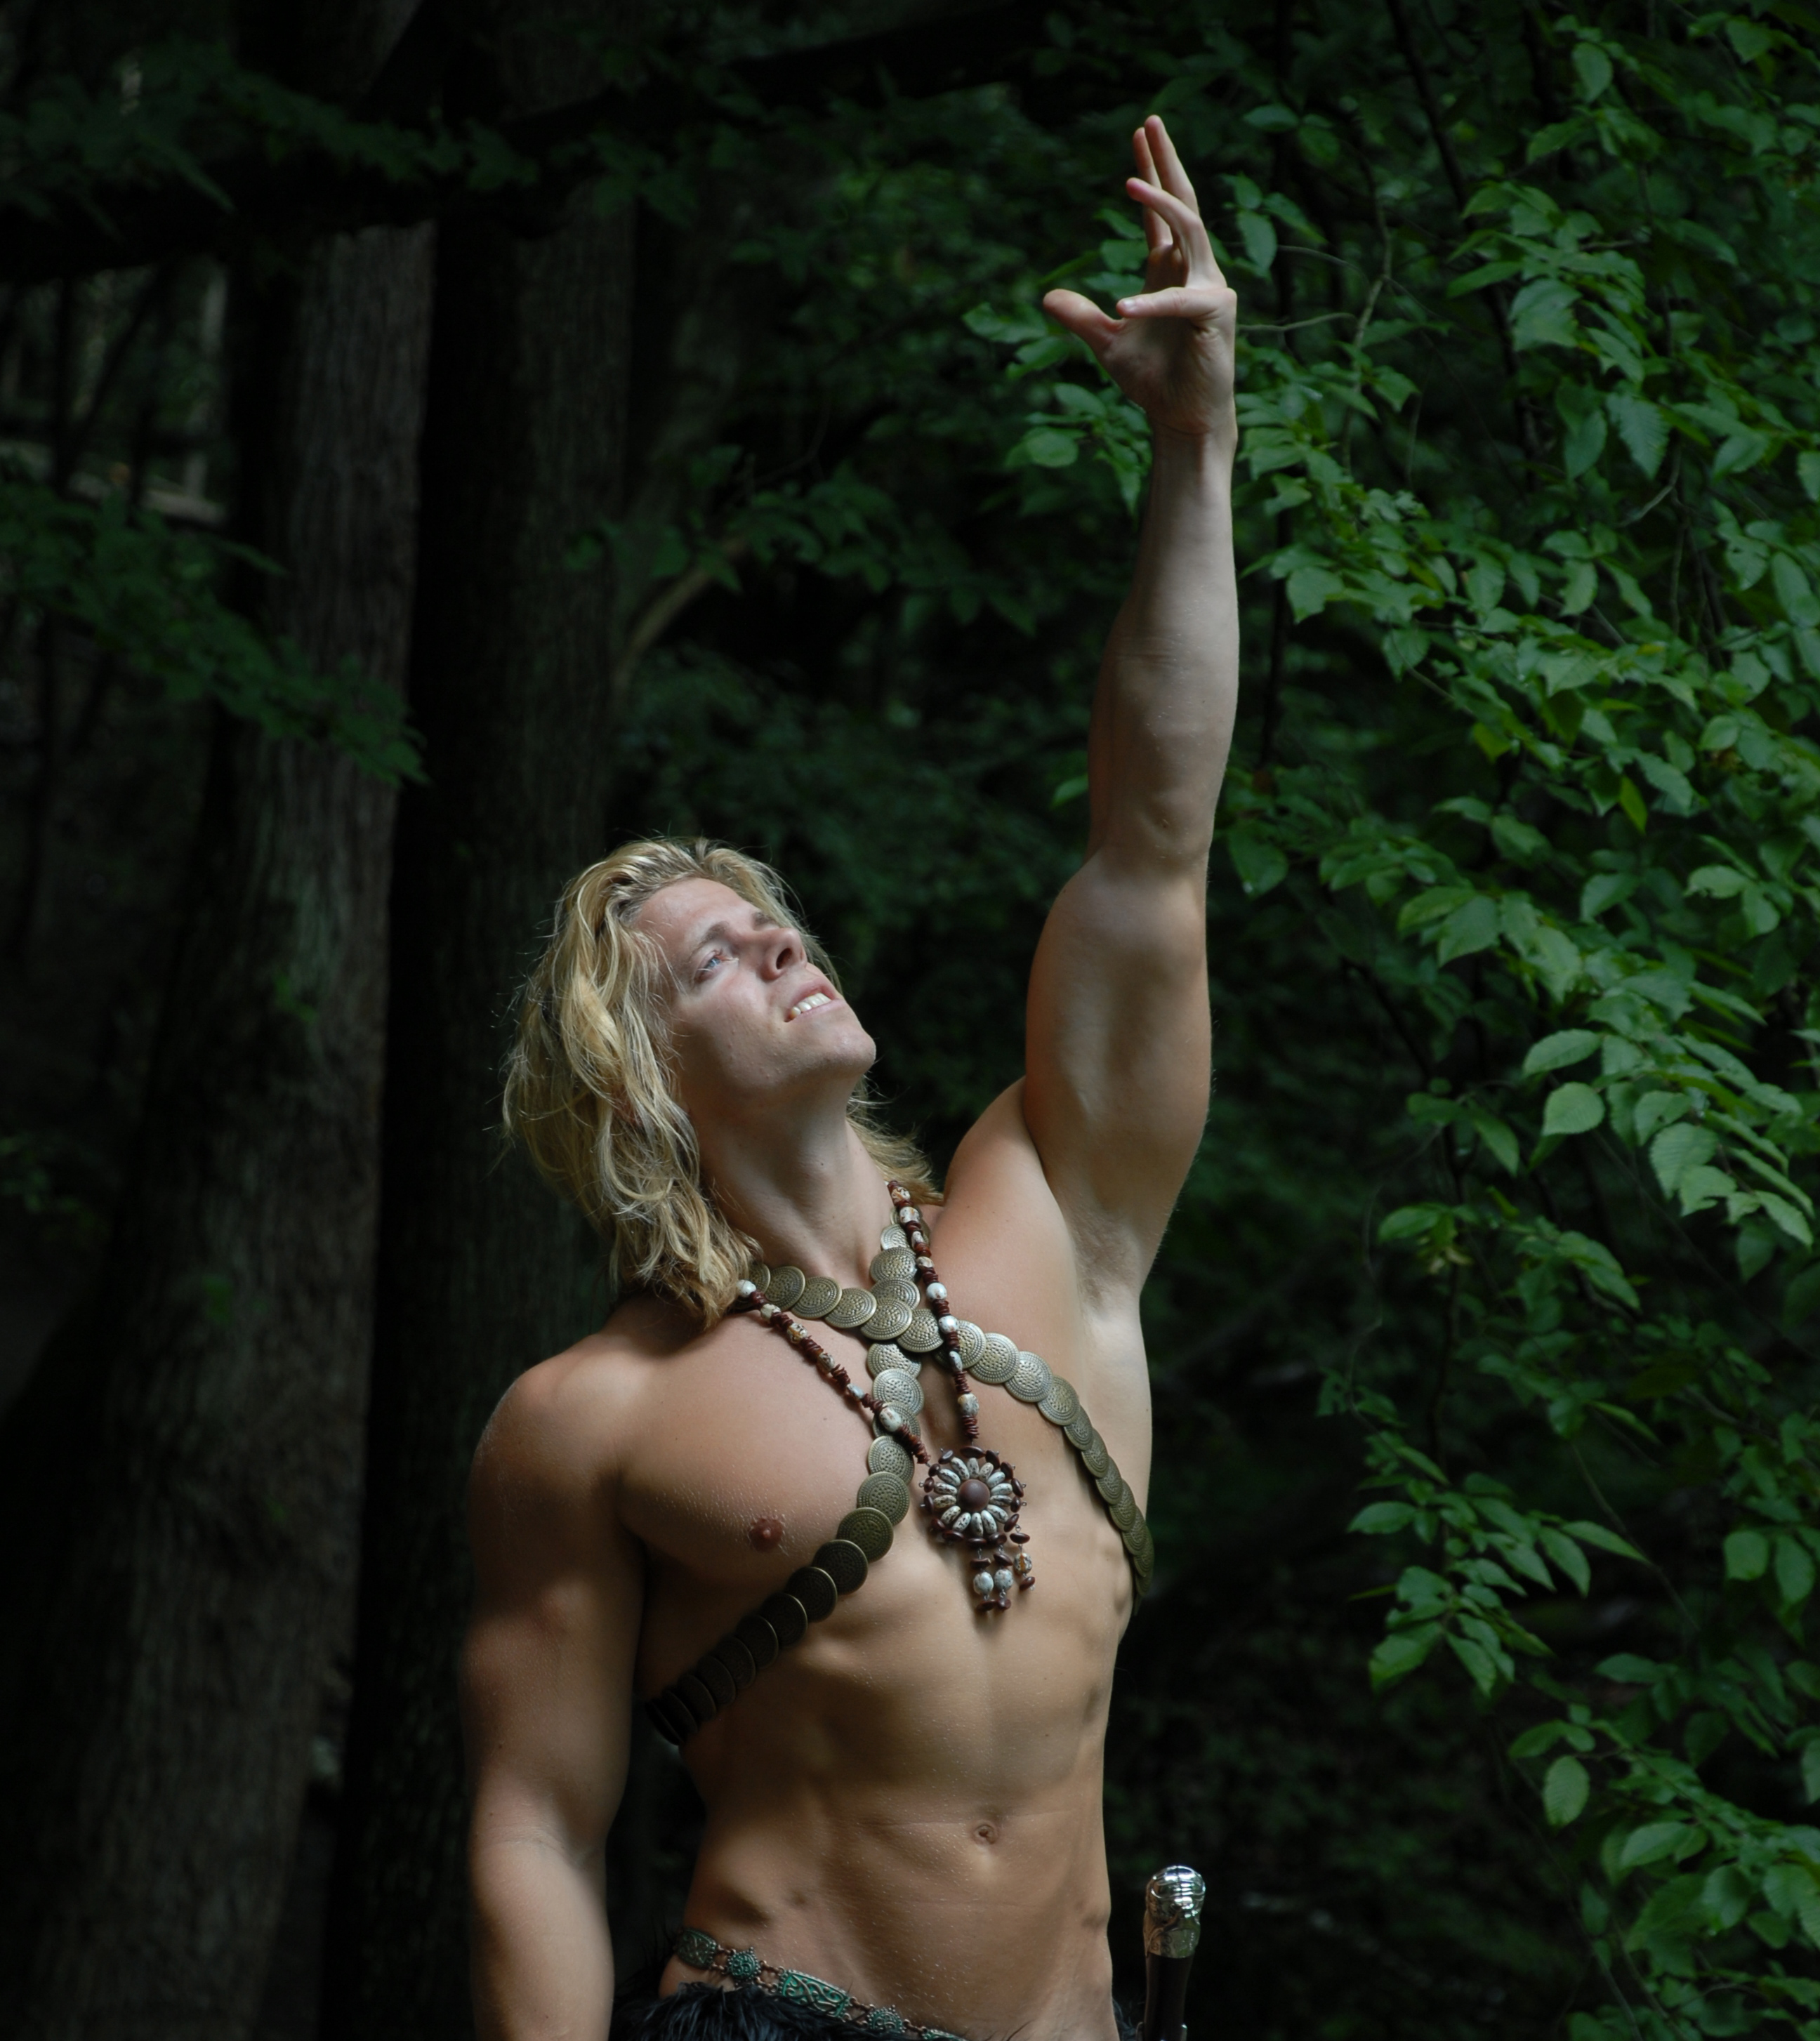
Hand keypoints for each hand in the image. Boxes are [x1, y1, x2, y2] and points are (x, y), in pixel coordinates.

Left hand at [1043, 116, 1236, 447]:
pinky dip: (1152, 305)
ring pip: (1190, 231)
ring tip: (1129, 182)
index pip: (1161, 213)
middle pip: (1183, 203)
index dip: (1150, 172)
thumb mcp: (1106, 345)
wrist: (1184, 419)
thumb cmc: (1154, 382)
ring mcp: (1209, 290)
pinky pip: (1182, 301)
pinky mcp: (1216, 318)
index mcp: (1169, 272)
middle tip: (1149, 122)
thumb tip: (1047, 296)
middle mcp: (1193, 272)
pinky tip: (1123, 309)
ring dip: (1161, 205)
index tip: (1138, 134)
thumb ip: (1081, 318)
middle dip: (1166, 162)